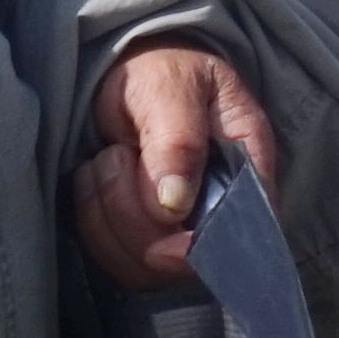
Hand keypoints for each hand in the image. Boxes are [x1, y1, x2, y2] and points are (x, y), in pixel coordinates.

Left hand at [73, 41, 282, 291]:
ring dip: (105, 214)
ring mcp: (181, 230)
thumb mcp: (172, 87)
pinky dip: (91, 222)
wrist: (132, 72)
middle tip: (117, 154)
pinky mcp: (144, 238)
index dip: (199, 242)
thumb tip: (175, 205)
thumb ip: (178, 140)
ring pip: (141, 267)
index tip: (159, 216)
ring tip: (108, 159)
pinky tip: (95, 179)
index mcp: (248, 168)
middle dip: (131, 214)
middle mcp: (220, 210)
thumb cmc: (162, 70)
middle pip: (180, 260)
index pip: (240, 231)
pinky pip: (114, 259)